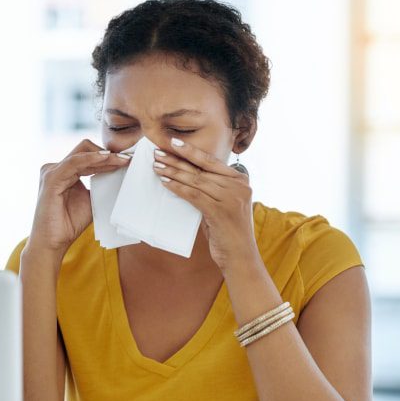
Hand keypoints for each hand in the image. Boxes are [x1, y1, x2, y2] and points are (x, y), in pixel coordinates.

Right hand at [28, 138, 129, 254]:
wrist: (53, 242)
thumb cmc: (69, 224)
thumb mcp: (91, 200)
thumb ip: (100, 186)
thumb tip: (120, 176)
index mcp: (64, 171)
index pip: (89, 156)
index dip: (109, 157)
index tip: (129, 160)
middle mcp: (56, 168)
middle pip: (85, 149)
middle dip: (109, 153)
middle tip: (129, 159)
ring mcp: (52, 171)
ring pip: (82, 153)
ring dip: (105, 156)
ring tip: (123, 160)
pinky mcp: (51, 179)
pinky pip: (74, 163)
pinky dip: (91, 159)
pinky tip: (106, 159)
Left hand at [152, 138, 257, 271]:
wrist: (240, 257)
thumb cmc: (228, 232)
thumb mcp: (223, 205)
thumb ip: (212, 189)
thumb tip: (185, 176)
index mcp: (241, 180)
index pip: (211, 161)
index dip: (191, 151)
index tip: (173, 143)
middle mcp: (239, 186)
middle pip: (201, 169)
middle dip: (177, 159)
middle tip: (158, 152)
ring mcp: (231, 198)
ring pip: (196, 180)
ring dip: (173, 172)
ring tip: (157, 167)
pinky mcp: (221, 211)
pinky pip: (194, 195)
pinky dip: (178, 188)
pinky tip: (165, 183)